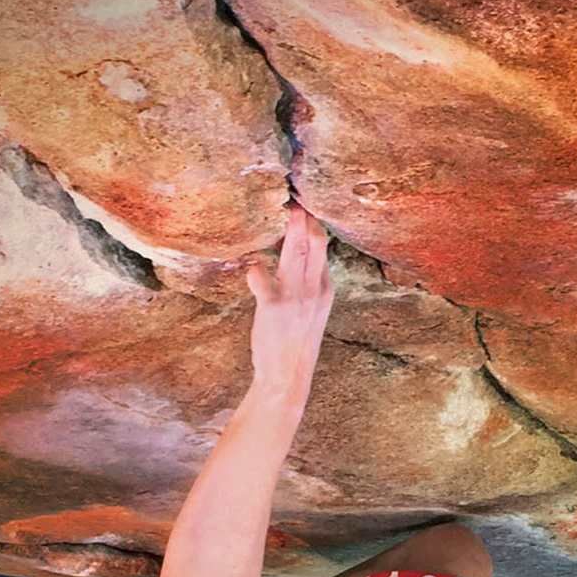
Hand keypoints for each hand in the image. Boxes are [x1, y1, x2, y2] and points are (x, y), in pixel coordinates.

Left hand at [246, 203, 334, 393]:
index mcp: (324, 288)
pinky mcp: (274, 307)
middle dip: (305, 218)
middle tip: (295, 198)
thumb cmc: (293, 343)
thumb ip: (305, 284)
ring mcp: (295, 297)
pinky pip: (263, 281)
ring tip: (287, 211)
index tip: (302, 206)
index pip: (321, 247)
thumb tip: (294, 257)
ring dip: (290, 231)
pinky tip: (252, 268)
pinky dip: (256, 272)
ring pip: (295, 253)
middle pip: (313, 243)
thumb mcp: (310, 310)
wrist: (287, 378)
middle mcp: (313, 289)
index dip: (312, 224)